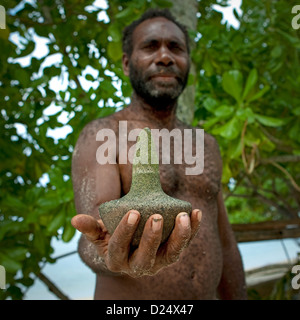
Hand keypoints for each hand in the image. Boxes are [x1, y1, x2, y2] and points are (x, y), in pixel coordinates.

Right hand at [71, 209, 201, 277]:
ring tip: (184, 215)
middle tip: (156, 216)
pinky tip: (195, 212)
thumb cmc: (114, 237)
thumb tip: (75, 220)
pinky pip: (185, 244)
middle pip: (146, 256)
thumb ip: (91, 227)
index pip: (120, 247)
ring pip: (171, 253)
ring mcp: (158, 262)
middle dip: (151, 238)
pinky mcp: (172, 255)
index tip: (132, 212)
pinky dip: (192, 229)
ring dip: (180, 236)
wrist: (131, 247)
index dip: (125, 231)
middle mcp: (138, 265)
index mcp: (117, 260)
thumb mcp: (101, 234)